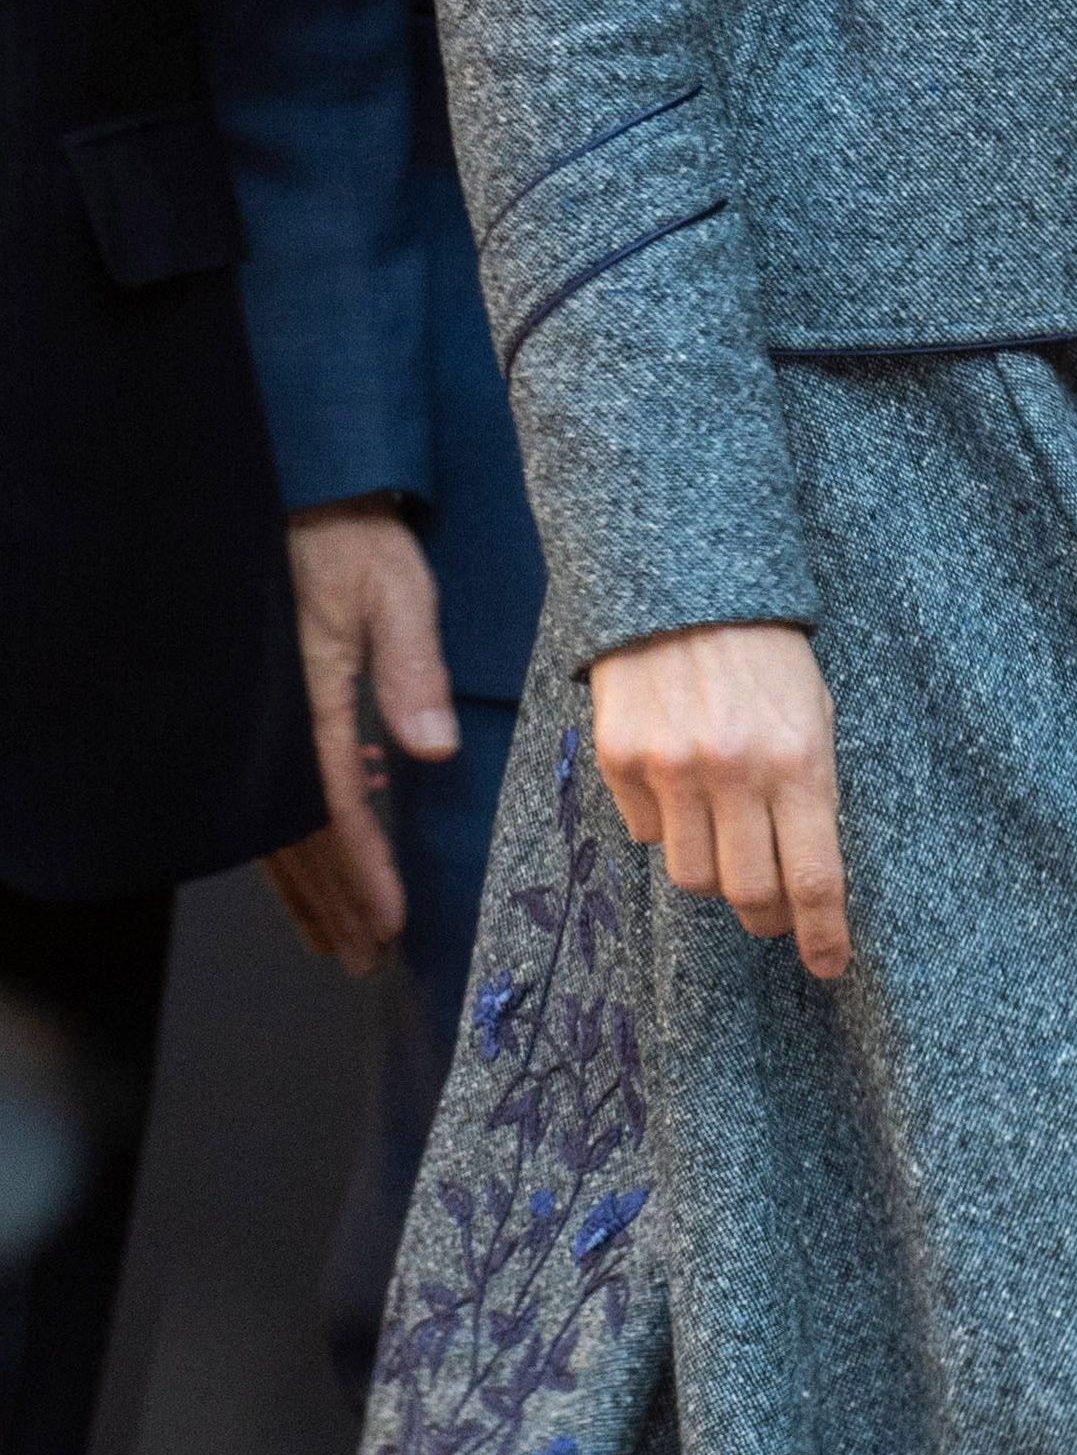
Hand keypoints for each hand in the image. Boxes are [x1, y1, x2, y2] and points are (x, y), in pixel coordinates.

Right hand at [262, 500, 461, 974]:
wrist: (306, 495)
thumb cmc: (353, 538)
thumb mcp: (397, 592)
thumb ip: (413, 671)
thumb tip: (433, 752)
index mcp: (308, 701)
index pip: (333, 810)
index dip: (360, 872)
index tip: (387, 923)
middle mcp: (277, 723)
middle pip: (298, 837)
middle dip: (333, 902)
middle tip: (363, 959)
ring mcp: (266, 721)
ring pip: (279, 825)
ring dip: (311, 885)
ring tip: (341, 937)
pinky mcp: (269, 711)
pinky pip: (278, 792)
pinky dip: (304, 834)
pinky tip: (340, 846)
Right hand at [591, 622, 848, 978]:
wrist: (684, 584)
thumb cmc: (767, 653)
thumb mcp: (815, 713)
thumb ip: (812, 790)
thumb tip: (808, 875)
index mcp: (799, 762)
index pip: (815, 878)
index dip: (824, 936)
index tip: (829, 965)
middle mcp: (734, 774)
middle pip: (749, 893)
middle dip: (767, 917)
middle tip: (774, 914)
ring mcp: (671, 769)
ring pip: (691, 876)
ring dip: (714, 875)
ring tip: (725, 843)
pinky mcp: (620, 758)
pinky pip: (644, 833)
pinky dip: (664, 827)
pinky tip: (678, 789)